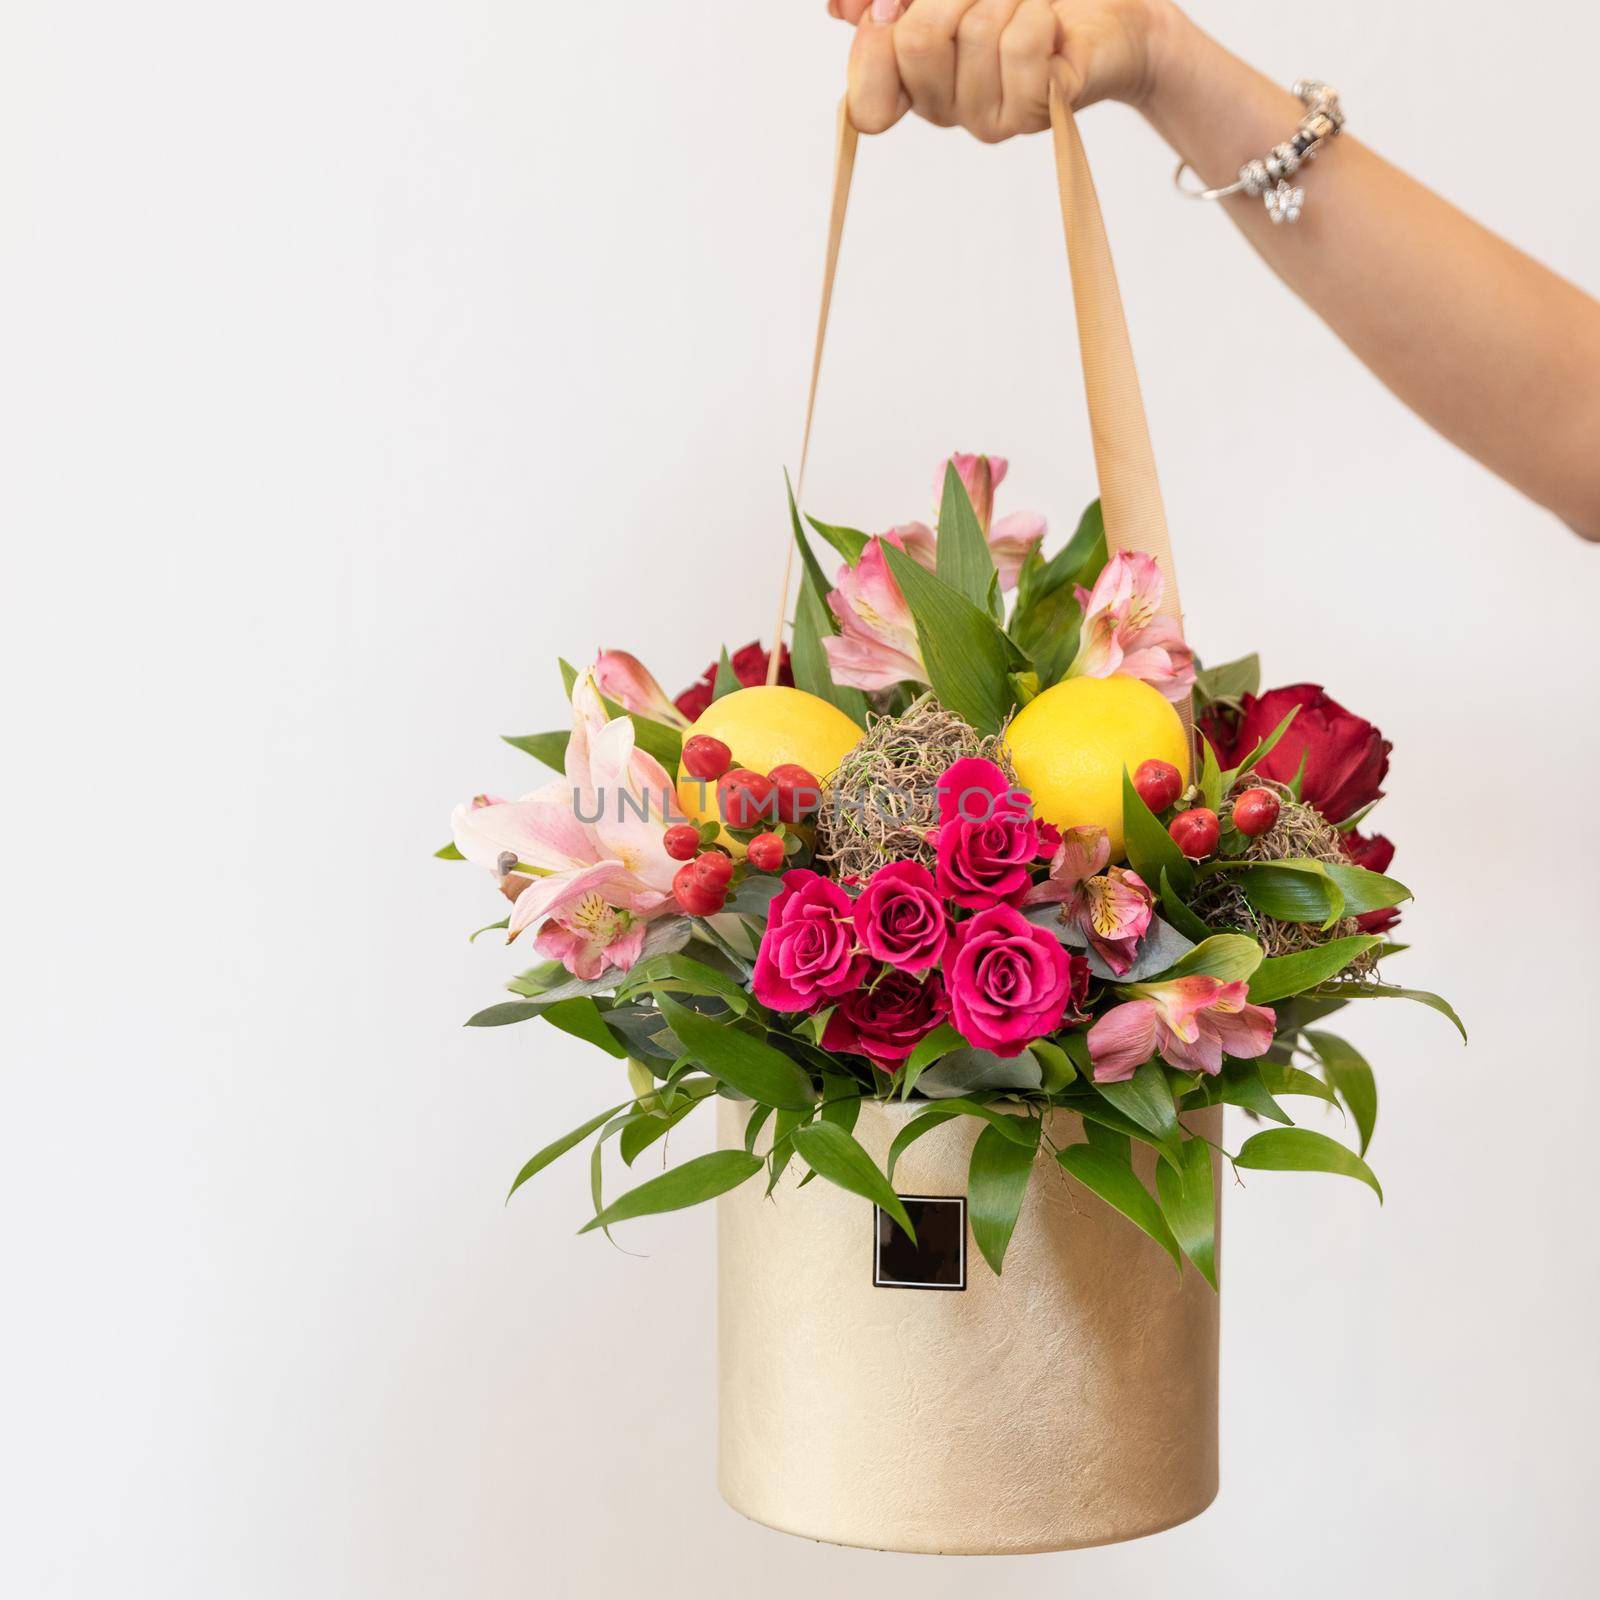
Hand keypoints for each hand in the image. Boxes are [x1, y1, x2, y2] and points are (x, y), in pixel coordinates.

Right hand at [830, 0, 1172, 141]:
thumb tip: (847, 8)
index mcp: (912, 81)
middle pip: (915, 43)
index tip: (896, 6)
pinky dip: (1037, 11)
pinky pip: (1022, 45)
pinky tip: (1048, 18)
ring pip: (974, 34)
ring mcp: (990, 117)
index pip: (866, 103)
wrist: (1109, 11)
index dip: (873, 46)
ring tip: (1024, 1)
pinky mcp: (1038, 109)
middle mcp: (946, 108)